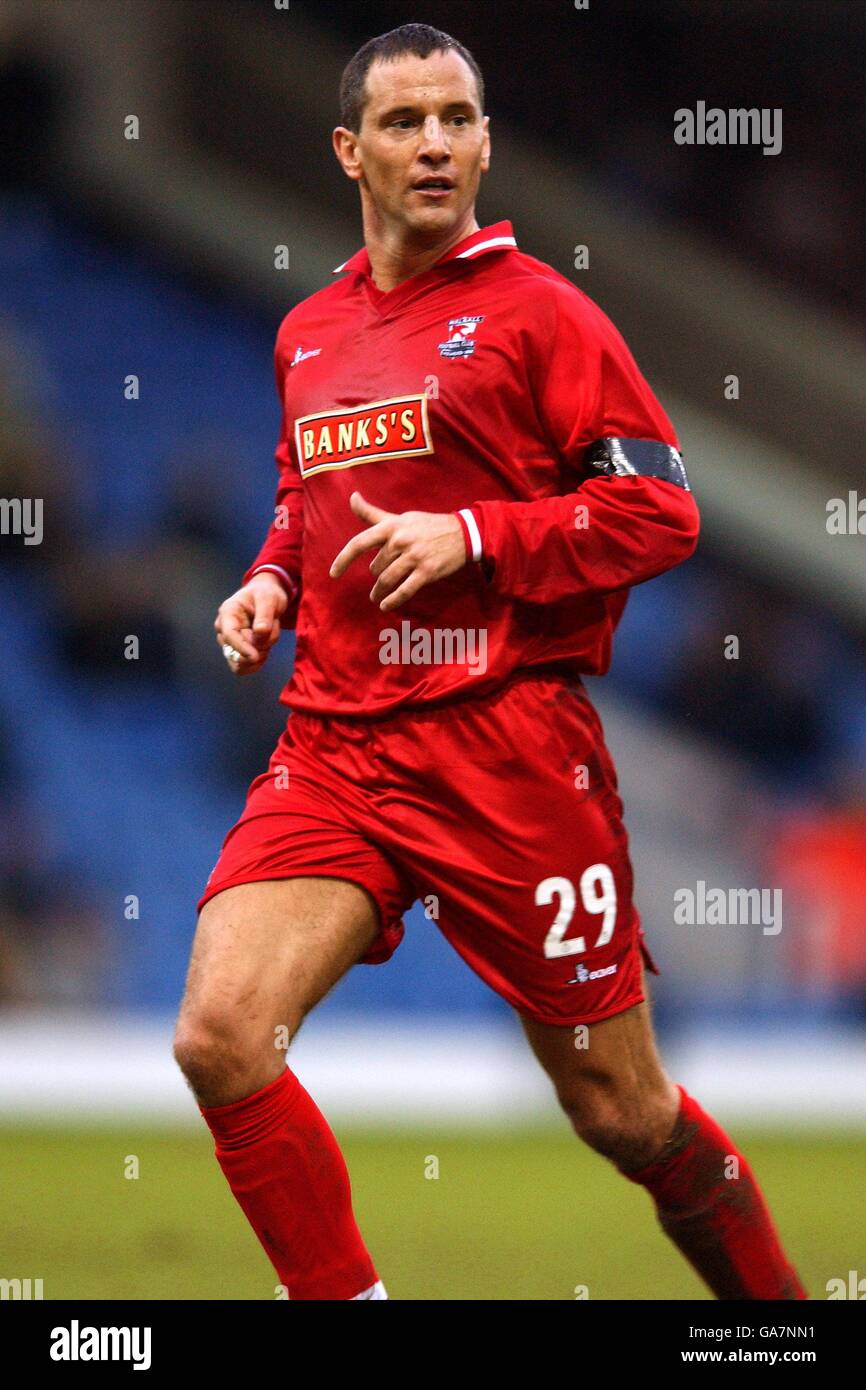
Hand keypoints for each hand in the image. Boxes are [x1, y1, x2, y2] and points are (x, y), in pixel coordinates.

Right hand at [214, 571, 288, 674]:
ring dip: (260, 654)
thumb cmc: (265, 594)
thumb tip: (260, 633)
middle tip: (271, 631)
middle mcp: (224, 630)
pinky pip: (245, 667)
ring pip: (242, 662)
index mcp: (228, 613)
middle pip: (235, 652)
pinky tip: (267, 647)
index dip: (241, 648)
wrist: (267, 597)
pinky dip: (259, 661)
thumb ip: (265, 615)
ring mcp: (229, 642)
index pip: (229, 635)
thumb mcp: (269, 598)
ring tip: (269, 635)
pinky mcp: (237, 651)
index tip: (255, 656)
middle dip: (258, 648)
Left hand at [329, 491, 467, 610]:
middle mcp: (400, 541)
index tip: (334, 573)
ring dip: (380, 592)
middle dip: (376, 575)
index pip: (359, 543)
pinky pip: (404, 590)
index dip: (343, 559)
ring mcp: (414, 557)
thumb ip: (373, 513)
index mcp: (391, 526)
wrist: (463, 533)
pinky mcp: (427, 572)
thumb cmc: (427, 525)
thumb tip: (352, 497)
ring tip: (377, 597)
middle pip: (375, 567)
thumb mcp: (400, 517)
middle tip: (381, 578)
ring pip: (387, 580)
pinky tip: (386, 605)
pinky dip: (393, 600)